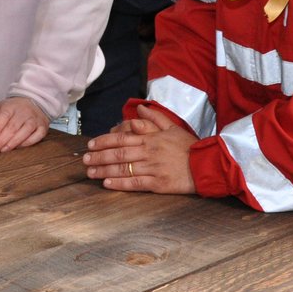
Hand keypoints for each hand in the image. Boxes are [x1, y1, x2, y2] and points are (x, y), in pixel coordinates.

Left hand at [0, 96, 49, 155]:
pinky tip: (18, 148)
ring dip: (13, 142)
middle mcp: (24, 112)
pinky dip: (27, 143)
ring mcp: (34, 119)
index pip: (3, 116)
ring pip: (25, 131)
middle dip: (1, 140)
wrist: (33, 102)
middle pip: (13, 127)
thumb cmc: (11, 109)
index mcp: (10, 106)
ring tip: (3, 151)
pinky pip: (36, 136)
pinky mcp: (42, 127)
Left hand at [81, 104, 197, 193]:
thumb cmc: (189, 147)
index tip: (91, 145)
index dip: (104, 141)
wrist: (206, 165)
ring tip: (91, 173)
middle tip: (85, 160)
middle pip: (118, 154)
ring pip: (123, 169)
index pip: (121, 138)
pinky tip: (107, 184)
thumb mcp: (173, 127)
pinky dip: (120, 184)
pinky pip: (135, 183)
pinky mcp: (158, 184)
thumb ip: (154, 118)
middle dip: (99, 157)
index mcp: (151, 138)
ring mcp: (153, 169)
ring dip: (104, 171)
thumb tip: (139, 107)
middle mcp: (149, 152)